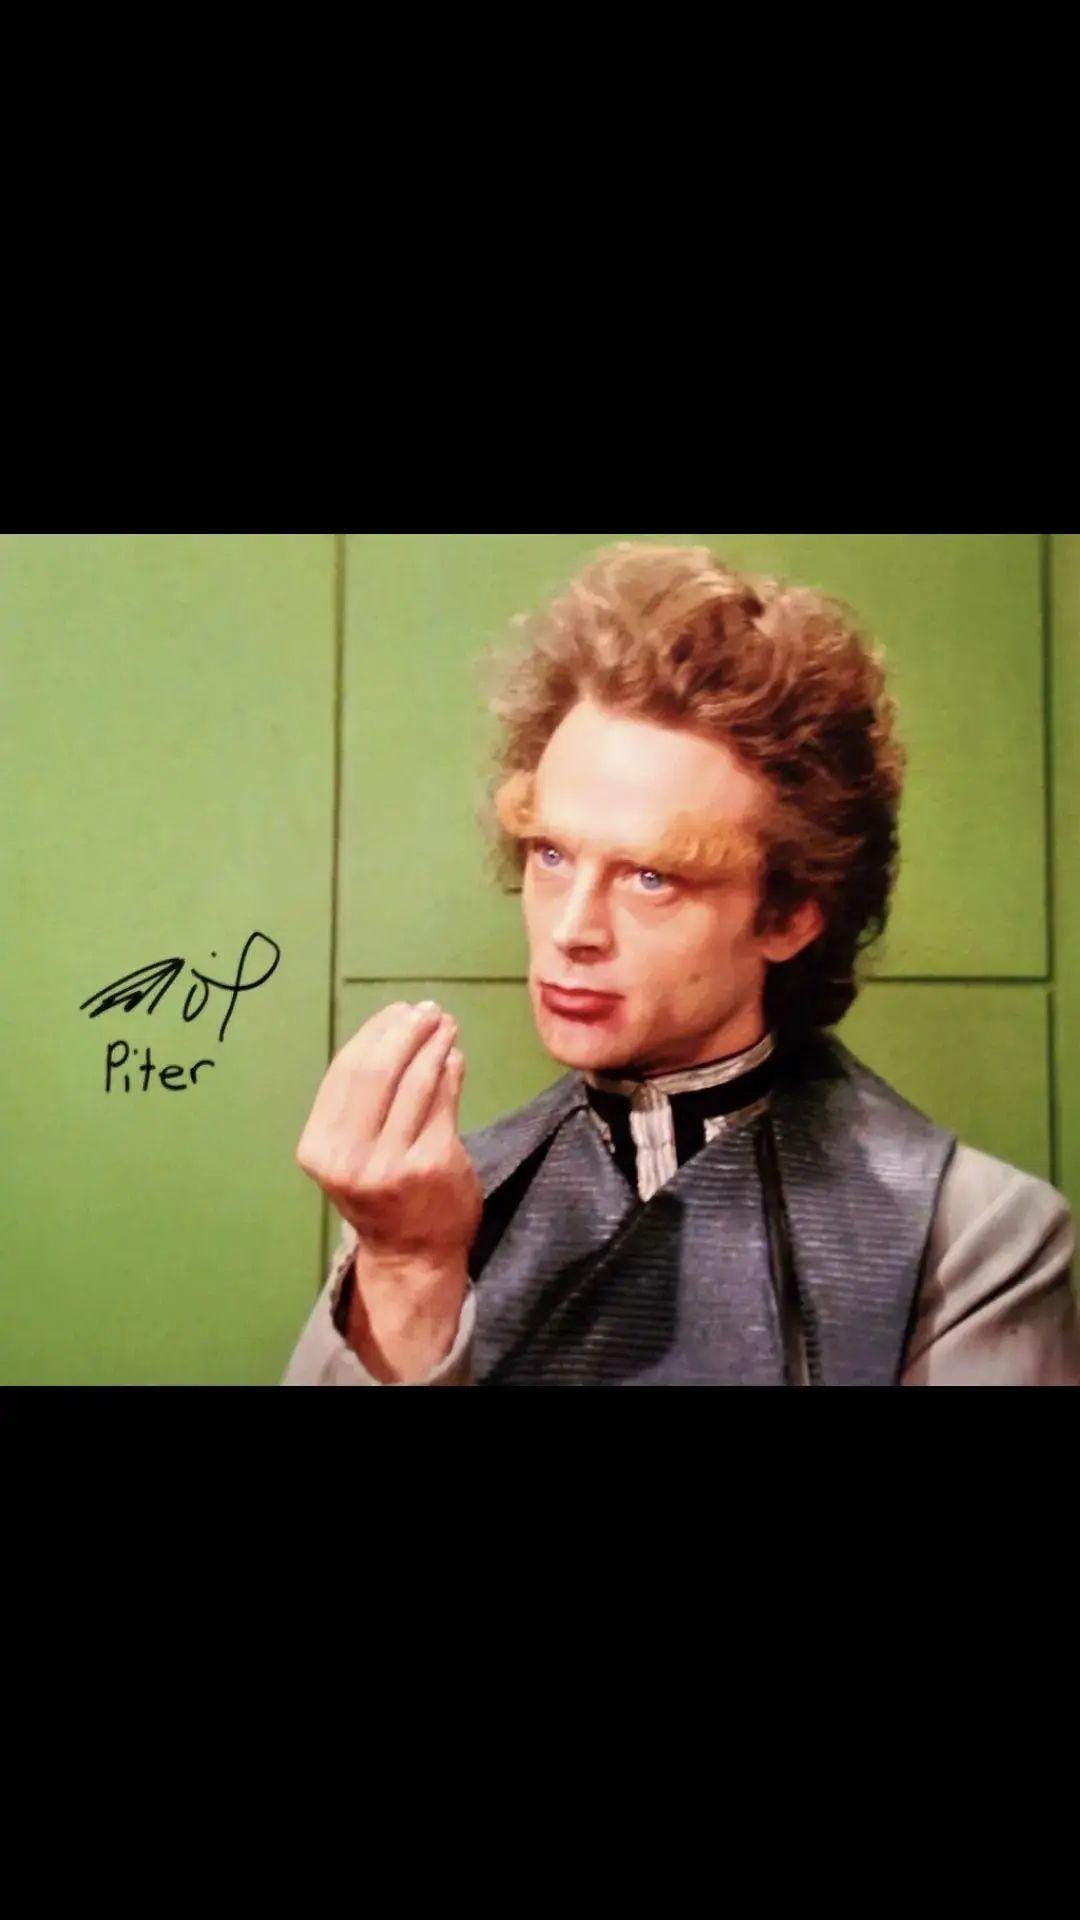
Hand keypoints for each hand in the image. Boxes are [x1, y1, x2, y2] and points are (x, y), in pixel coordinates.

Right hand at [295, 1001, 483, 1378]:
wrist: (410, 1254)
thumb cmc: (379, 1192)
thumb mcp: (349, 1152)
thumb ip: (360, 1101)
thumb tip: (394, 1029)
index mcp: (318, 1147)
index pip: (345, 1073)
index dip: (374, 1034)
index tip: (397, 1011)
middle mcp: (348, 1156)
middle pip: (376, 1072)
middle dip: (405, 1032)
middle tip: (428, 1011)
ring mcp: (391, 1162)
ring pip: (414, 1082)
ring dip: (433, 1045)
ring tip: (446, 1026)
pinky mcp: (432, 1163)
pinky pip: (443, 1102)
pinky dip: (450, 1072)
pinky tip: (454, 1058)